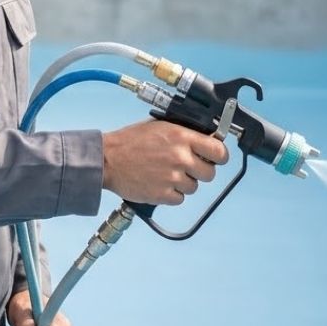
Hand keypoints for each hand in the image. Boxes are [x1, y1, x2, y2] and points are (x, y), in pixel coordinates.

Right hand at [101, 119, 227, 204]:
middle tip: (186, 167)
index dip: (219, 156)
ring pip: (194, 187)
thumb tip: (205, 140)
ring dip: (184, 183)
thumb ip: (184, 134)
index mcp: (181, 137)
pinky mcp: (163, 195)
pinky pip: (180, 199)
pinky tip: (160, 183)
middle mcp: (180, 157)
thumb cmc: (130, 141)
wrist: (107, 160)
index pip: (219, 151)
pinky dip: (172, 194)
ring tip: (166, 174)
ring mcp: (172, 178)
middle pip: (209, 173)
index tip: (216, 158)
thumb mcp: (160, 126)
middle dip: (200, 171)